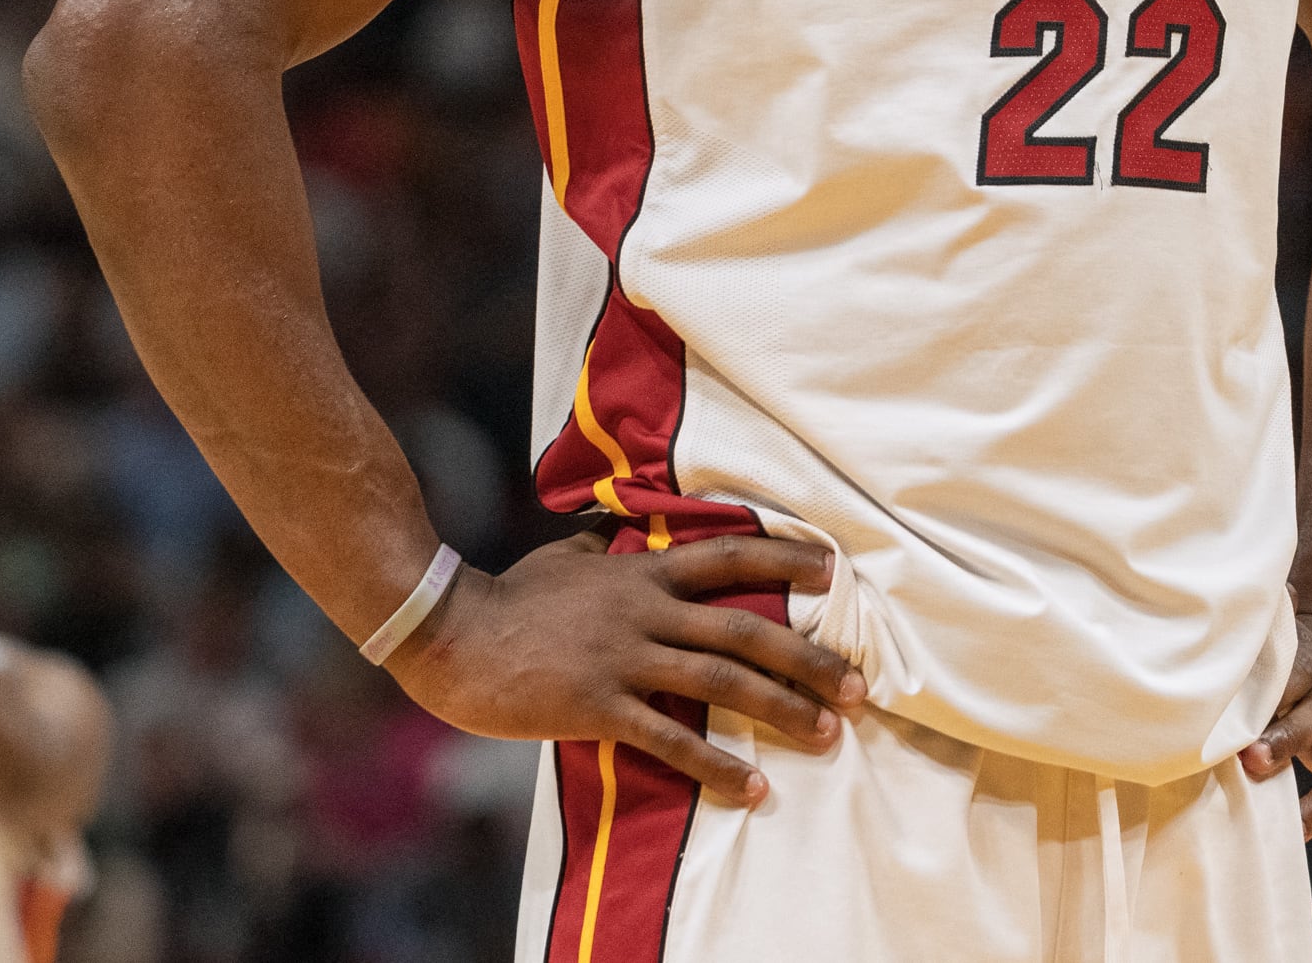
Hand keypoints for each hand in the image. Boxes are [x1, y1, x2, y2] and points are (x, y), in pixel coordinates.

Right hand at [390, 533, 863, 808]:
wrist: (453, 636)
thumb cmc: (512, 595)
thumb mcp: (570, 554)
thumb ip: (611, 544)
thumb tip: (628, 524)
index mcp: (644, 573)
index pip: (731, 557)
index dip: (787, 559)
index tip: (834, 571)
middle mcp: (646, 611)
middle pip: (747, 630)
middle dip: (810, 658)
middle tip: (857, 685)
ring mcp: (625, 659)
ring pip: (722, 681)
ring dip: (781, 709)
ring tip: (826, 732)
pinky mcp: (599, 707)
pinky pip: (669, 739)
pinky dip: (715, 764)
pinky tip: (750, 787)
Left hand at [1236, 610, 1311, 834]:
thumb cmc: (1290, 652)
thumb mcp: (1281, 636)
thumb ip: (1260, 634)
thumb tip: (1235, 603)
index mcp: (1309, 660)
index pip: (1288, 674)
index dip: (1261, 694)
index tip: (1225, 715)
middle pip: (1311, 716)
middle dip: (1282, 740)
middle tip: (1248, 758)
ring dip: (1308, 786)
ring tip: (1279, 810)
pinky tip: (1296, 833)